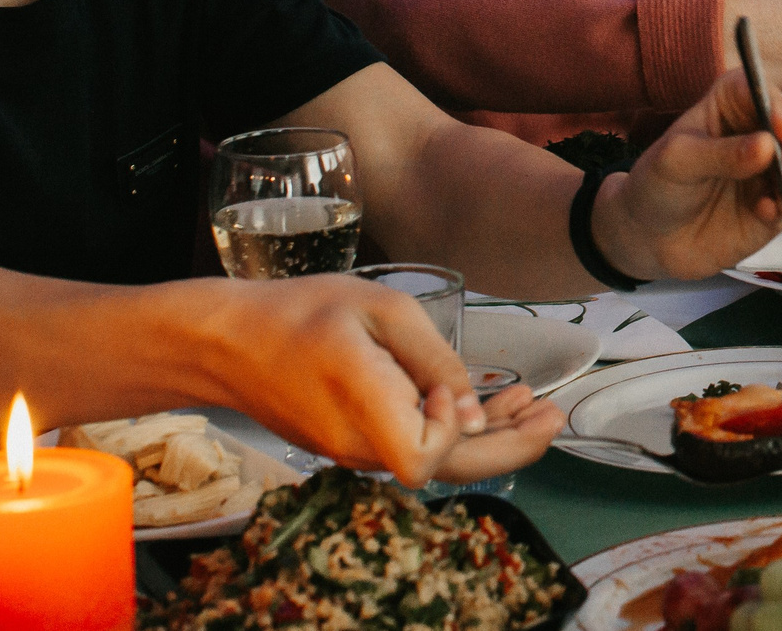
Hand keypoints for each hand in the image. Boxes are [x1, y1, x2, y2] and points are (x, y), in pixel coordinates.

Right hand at [191, 273, 563, 486]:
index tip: (459, 389)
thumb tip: (475, 410)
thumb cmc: (302, 312)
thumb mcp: (379, 309)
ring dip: (488, 434)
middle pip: (445, 471)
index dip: (454, 432)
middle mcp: (360, 445)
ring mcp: (354, 452)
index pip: (424, 460)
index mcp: (364, 407)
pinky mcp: (352, 445)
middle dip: (510, 446)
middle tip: (555, 412)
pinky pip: (412, 448)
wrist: (227, 343)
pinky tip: (483, 400)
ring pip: (434, 460)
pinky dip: (454, 428)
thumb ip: (433, 360)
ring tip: (531, 400)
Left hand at [600, 68, 781, 280]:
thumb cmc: (657, 184)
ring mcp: (769, 170)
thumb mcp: (677, 162)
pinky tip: (766, 212)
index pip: (758, 91)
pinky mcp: (776, 204)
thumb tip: (766, 145)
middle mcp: (757, 133)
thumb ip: (721, 154)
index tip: (779, 126)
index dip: (774, 105)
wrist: (651, 239)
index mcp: (730, 106)